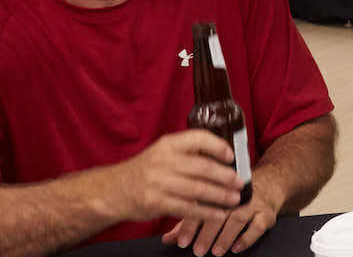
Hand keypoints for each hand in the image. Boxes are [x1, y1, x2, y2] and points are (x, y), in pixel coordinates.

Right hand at [104, 131, 243, 225]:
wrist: (112, 190)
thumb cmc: (145, 171)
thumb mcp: (162, 154)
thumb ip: (187, 154)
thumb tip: (224, 159)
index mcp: (168, 145)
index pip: (198, 139)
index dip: (218, 147)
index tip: (232, 156)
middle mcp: (163, 161)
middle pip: (202, 168)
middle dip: (226, 176)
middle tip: (240, 182)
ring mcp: (158, 182)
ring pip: (197, 189)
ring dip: (219, 196)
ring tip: (234, 199)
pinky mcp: (155, 202)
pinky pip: (186, 208)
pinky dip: (205, 213)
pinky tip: (218, 214)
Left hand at [162, 181, 281, 255]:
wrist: (268, 185)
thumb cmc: (232, 199)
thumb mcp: (210, 205)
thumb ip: (190, 222)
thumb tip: (168, 239)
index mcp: (216, 192)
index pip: (200, 207)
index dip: (190, 225)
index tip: (182, 241)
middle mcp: (234, 197)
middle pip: (219, 213)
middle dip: (207, 233)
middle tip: (198, 250)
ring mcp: (252, 204)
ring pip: (238, 218)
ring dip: (226, 236)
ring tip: (216, 251)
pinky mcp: (266, 213)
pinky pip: (259, 225)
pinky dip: (248, 237)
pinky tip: (237, 246)